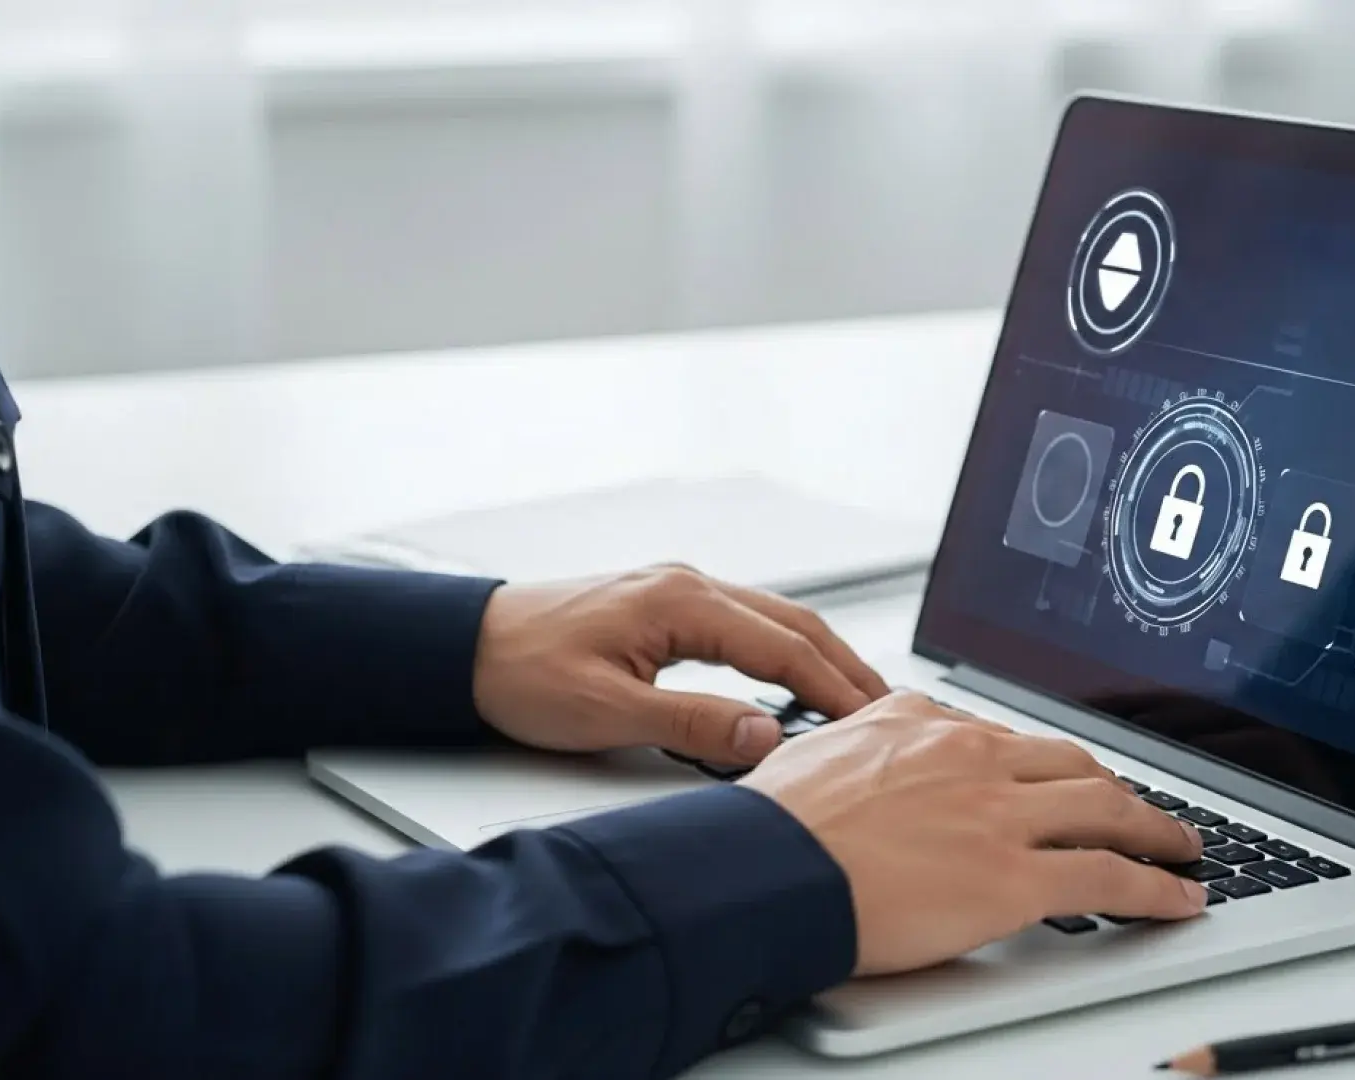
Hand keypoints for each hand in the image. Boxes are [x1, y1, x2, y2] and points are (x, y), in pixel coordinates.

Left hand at [471, 565, 888, 763]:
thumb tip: (767, 735)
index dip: (835, 688)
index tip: (873, 722)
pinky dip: (783, 650)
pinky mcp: (665, 604)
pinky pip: (745, 622)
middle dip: (845, 667)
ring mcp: (677, 588)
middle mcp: (688, 584)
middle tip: (888, 711)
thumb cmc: (521, 673)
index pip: (783, 647)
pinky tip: (792, 677)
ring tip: (855, 699)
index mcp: (680, 602)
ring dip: (818, 656)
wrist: (465, 647)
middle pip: (793, 623)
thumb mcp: (606, 712)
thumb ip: (692, 723)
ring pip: (773, 619)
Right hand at [740, 692, 1207, 975]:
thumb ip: (861, 743)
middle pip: (1071, 764)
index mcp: (920, 724)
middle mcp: (971, 757)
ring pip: (1106, 809)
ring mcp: (999, 815)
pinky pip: (1109, 877)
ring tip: (1179, 847)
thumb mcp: (816, 751)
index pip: (1004, 737)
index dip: (1042, 766)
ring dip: (1154, 829)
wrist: (765, 870)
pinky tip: (1178, 898)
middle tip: (1137, 809)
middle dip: (1114, 787)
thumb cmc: (773, 827)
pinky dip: (1156, 888)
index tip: (1057, 780)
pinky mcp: (1015, 878)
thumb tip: (868, 748)